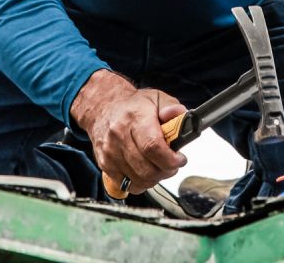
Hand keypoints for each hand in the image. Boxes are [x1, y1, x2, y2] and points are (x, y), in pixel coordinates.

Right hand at [71, 70, 187, 195]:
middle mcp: (119, 136)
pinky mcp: (105, 164)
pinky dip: (141, 183)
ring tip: (160, 166)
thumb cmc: (132, 106)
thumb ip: (172, 108)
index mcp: (135, 119)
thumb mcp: (157, 98)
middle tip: (172, 163)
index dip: (170, 159)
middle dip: (166, 171)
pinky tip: (145, 171)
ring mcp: (110, 153)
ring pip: (139, 180)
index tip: (180, 159)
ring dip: (155, 178)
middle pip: (147, 169)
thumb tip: (179, 115)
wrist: (103, 108)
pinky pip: (127, 185)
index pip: (152, 147)